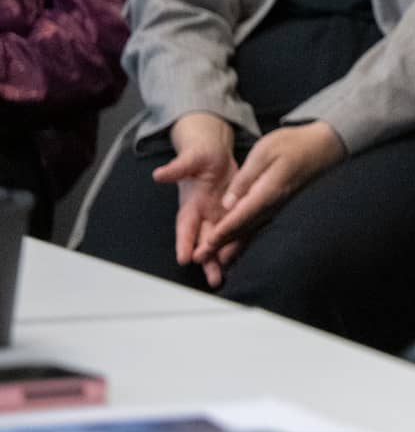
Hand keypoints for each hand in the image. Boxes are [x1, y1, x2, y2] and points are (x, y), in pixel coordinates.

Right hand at [153, 113, 238, 284]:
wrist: (212, 153)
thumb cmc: (199, 155)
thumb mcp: (190, 158)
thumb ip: (177, 167)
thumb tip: (159, 174)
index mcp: (190, 203)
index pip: (186, 226)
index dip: (184, 242)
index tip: (184, 258)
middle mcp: (201, 214)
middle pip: (202, 240)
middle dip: (205, 260)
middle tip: (212, 278)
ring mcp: (215, 215)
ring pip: (217, 242)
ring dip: (218, 260)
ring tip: (222, 278)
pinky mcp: (230, 214)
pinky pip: (233, 232)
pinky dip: (234, 246)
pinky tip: (237, 261)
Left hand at [196, 121, 345, 265]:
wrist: (325, 146)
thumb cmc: (294, 144)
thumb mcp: (265, 151)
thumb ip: (245, 177)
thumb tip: (228, 203)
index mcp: (268, 191)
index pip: (241, 216)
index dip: (223, 230)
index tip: (207, 244)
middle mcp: (274, 205)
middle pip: (244, 228)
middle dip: (223, 244)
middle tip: (203, 258)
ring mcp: (279, 207)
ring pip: (252, 230)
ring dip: (234, 245)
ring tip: (217, 260)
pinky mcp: (280, 206)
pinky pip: (260, 225)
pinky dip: (246, 237)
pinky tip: (238, 246)